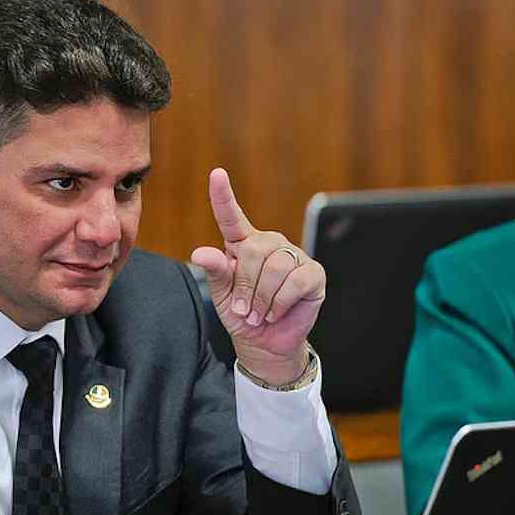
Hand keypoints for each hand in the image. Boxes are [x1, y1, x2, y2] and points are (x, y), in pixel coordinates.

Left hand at [190, 168, 324, 384]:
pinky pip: (295, 282)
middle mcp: (269, 244)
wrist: (264, 341)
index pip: (231, 217)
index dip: (223, 196)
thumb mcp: (222, 293)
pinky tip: (276, 312)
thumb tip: (200, 252)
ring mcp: (293, 256)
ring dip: (263, 299)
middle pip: (254, 251)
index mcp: (242, 244)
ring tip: (259, 314)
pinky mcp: (313, 273)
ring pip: (275, 268)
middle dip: (246, 286)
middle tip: (244, 309)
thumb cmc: (241, 313)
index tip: (216, 174)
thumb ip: (216, 270)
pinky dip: (280, 303)